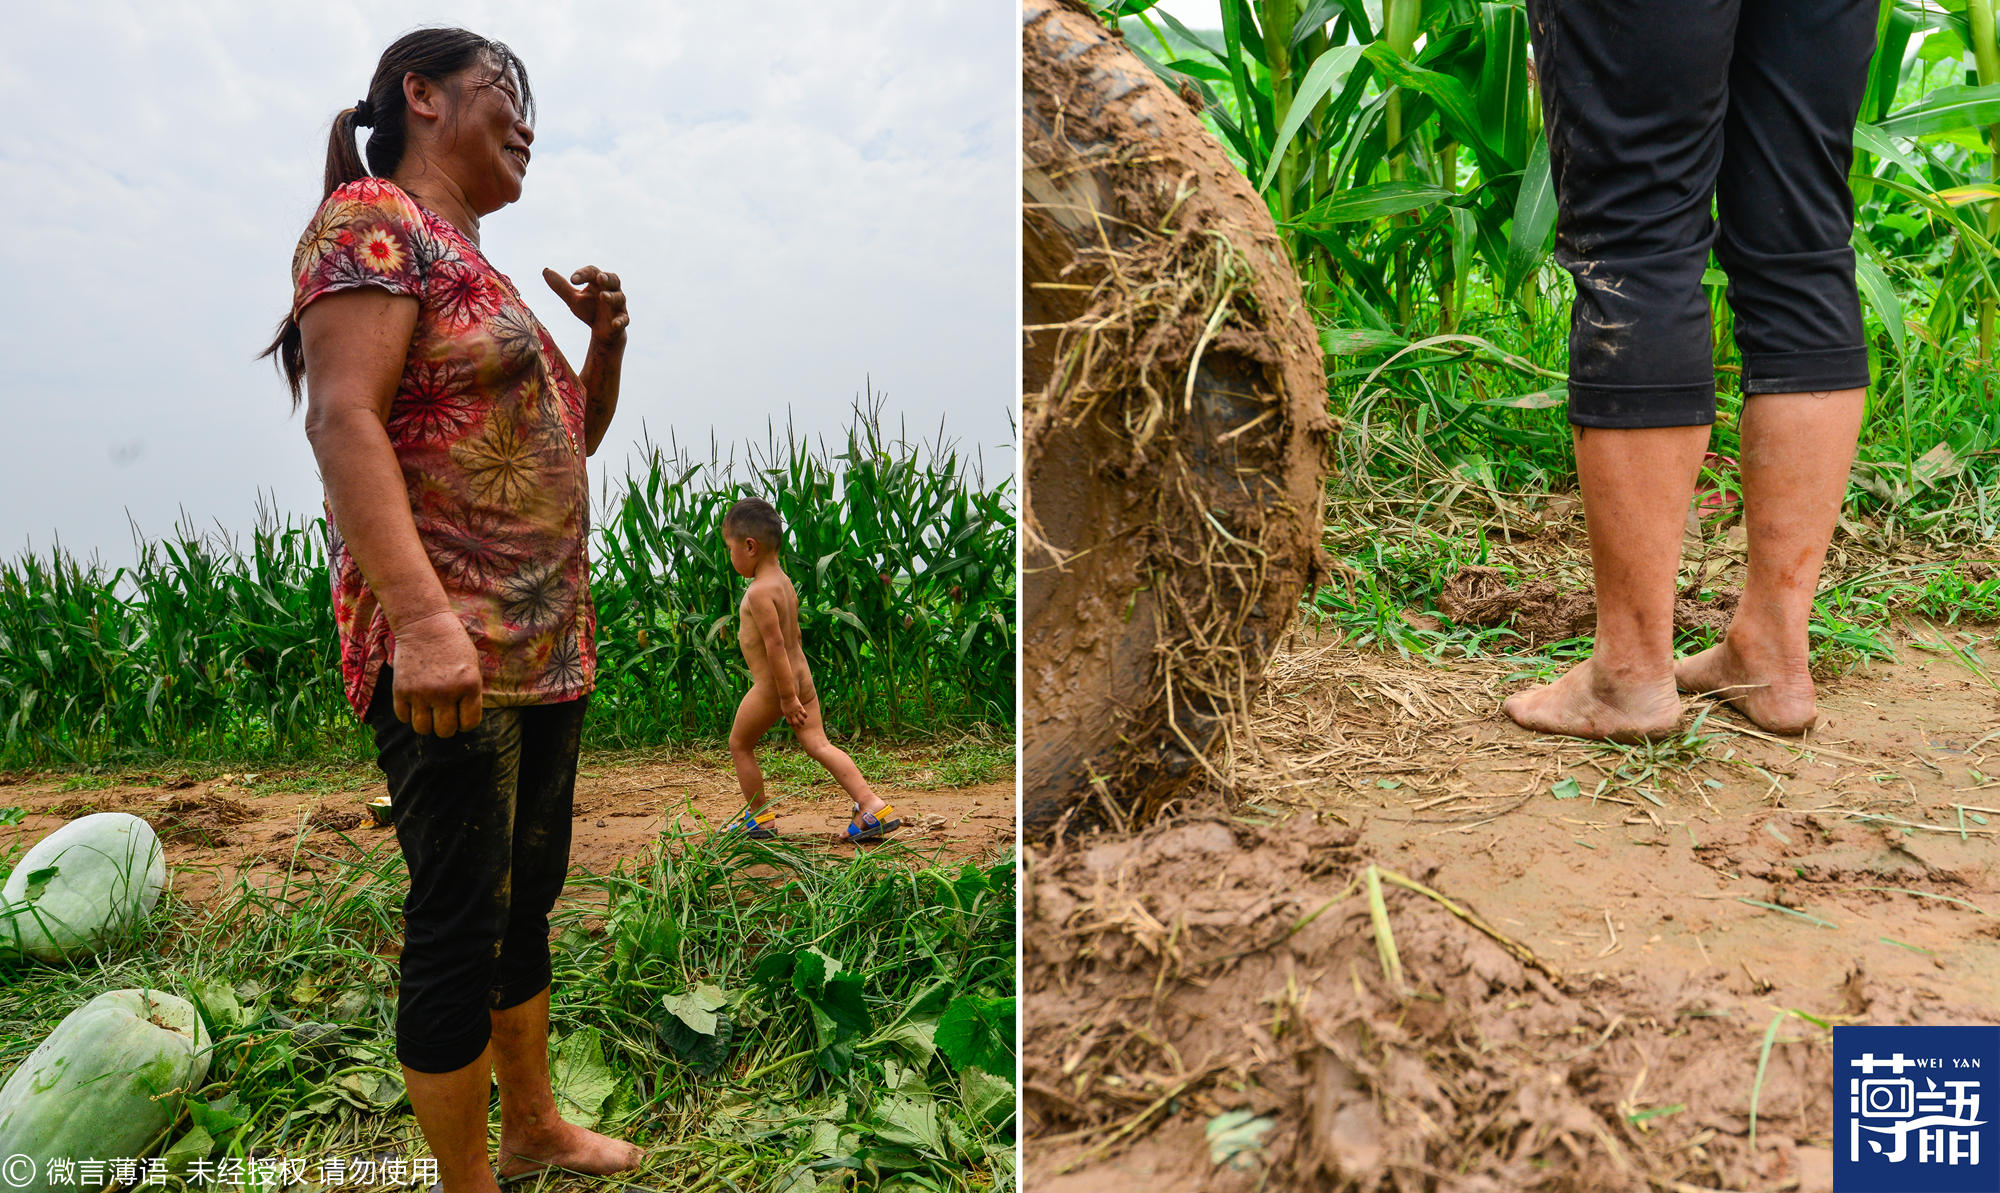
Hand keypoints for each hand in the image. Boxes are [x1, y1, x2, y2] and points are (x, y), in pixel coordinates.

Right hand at [392, 610, 483, 736]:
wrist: (424, 624)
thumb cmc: (453, 644)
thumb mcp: (473, 666)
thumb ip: (471, 693)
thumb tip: (464, 720)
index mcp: (470, 686)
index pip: (469, 723)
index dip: (465, 723)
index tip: (461, 715)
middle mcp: (446, 692)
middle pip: (445, 731)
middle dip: (446, 726)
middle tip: (443, 714)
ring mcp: (422, 693)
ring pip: (422, 729)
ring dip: (426, 723)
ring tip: (428, 710)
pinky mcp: (401, 690)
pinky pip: (403, 717)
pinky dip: (408, 713)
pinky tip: (414, 701)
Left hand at [542, 266, 627, 348]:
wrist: (603, 331)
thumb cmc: (589, 309)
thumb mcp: (573, 298)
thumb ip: (561, 286)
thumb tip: (545, 270)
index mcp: (599, 283)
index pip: (593, 272)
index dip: (584, 274)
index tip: (572, 279)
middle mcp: (612, 291)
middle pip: (613, 279)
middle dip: (607, 278)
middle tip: (600, 278)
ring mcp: (618, 305)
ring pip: (619, 298)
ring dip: (611, 297)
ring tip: (604, 297)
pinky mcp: (622, 320)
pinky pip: (624, 319)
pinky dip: (620, 321)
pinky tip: (614, 324)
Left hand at [781, 694, 808, 727]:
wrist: (787, 695)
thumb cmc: (784, 701)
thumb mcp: (784, 708)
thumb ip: (786, 712)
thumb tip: (787, 716)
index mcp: (787, 714)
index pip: (790, 722)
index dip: (792, 725)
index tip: (794, 725)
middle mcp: (791, 714)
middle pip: (796, 722)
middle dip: (798, 726)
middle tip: (800, 727)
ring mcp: (796, 711)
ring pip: (801, 719)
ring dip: (802, 722)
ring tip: (803, 723)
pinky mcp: (800, 707)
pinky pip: (804, 713)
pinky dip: (805, 716)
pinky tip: (806, 717)